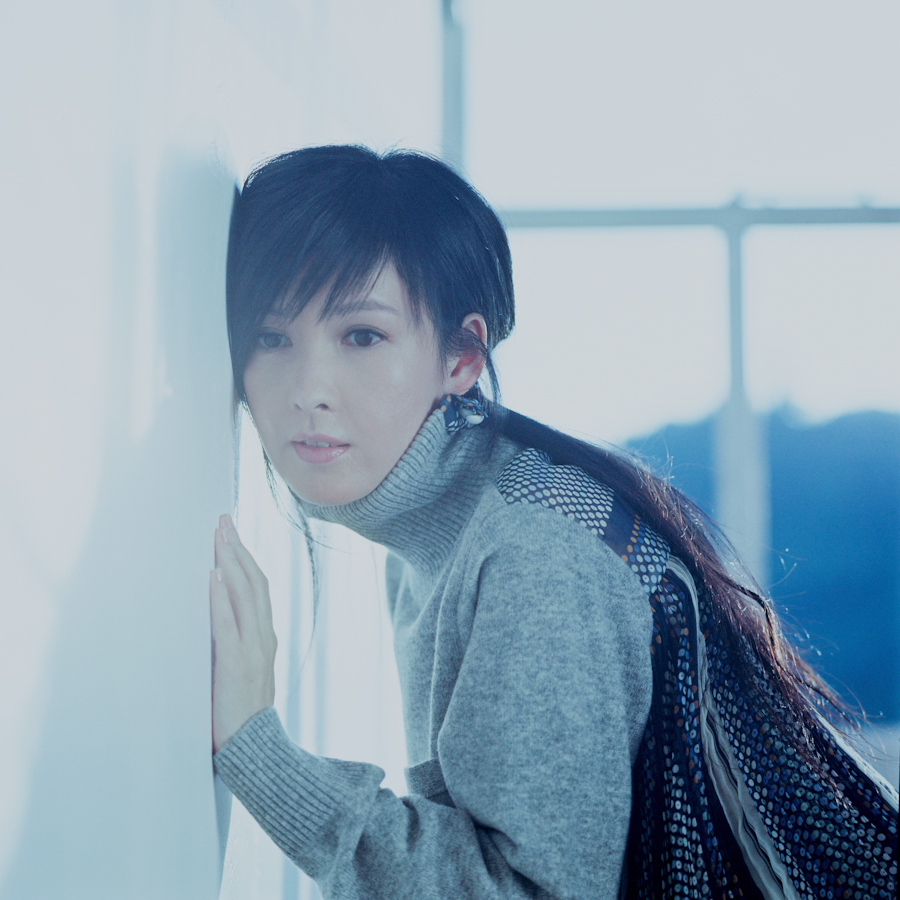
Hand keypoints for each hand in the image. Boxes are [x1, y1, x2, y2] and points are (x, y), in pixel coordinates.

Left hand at [210, 514, 276, 752]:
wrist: (254, 750)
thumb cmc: (241, 712)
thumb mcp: (243, 670)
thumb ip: (235, 642)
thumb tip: (213, 613)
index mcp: (265, 637)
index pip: (259, 587)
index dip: (247, 558)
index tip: (232, 534)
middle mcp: (264, 637)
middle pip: (255, 582)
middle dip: (238, 549)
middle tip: (224, 521)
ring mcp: (253, 649)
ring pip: (246, 594)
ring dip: (231, 562)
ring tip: (219, 537)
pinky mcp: (237, 663)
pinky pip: (230, 622)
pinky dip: (223, 596)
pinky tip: (215, 576)